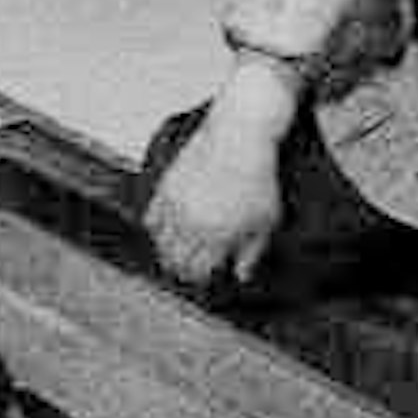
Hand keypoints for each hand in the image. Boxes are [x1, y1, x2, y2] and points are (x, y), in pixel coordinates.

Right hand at [144, 107, 285, 288]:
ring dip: (166, 252)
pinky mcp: (165, 189)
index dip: (201, 278)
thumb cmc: (257, 178)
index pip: (199, 271)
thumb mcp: (267, 219)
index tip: (205, 277)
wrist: (238, 138)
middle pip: (176, 261)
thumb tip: (241, 275)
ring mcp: (175, 208)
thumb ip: (252, 252)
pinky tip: (163, 232)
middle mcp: (192, 226)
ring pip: (160, 243)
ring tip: (172, 255)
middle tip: (187, 271)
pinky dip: (154, 229)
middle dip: (181, 270)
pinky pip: (150, 218)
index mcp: (218, 237)